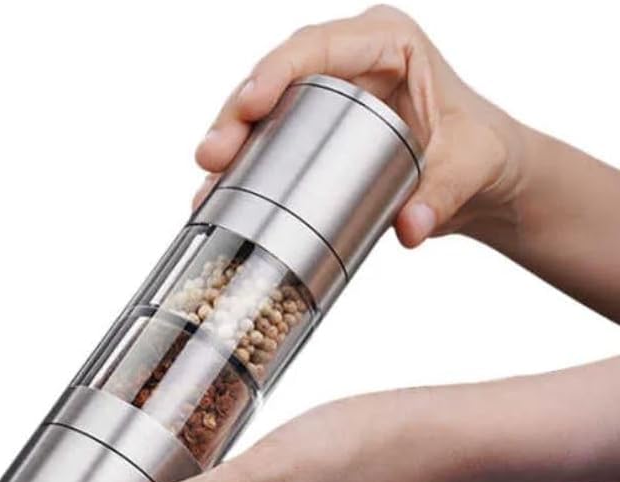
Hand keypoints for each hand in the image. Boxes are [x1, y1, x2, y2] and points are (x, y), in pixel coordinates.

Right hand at [193, 5, 527, 247]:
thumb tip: (408, 229)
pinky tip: (226, 193)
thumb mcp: (471, 166)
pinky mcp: (324, 131)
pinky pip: (277, 139)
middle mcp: (352, 62)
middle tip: (212, 156)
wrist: (483, 177)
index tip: (249, 106)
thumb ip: (442, 195)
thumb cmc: (482, 152)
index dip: (275, 72)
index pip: (319, 46)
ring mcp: (333, 96)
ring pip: (269, 110)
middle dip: (238, 115)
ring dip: (235, 144)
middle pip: (279, 77)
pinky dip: (251, 166)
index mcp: (389, 42)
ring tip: (209, 183)